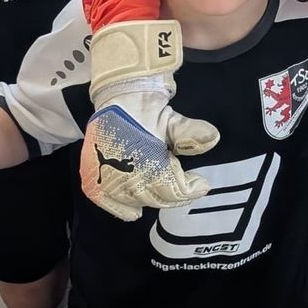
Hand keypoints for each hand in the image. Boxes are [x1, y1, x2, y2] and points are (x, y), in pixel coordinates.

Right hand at [78, 76, 220, 220]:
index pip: (173, 190)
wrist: (117, 97)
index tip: (202, 184)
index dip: (190, 189)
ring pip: (138, 201)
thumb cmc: (146, 111)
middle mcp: (123, 176)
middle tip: (187, 184)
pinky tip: (135, 210)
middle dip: (175, 193)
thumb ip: (190, 132)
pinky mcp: (93, 181)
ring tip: (164, 187)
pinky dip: (123, 209)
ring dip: (153, 197)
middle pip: (158, 198)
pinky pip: (110, 204)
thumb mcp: (171, 120)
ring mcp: (106, 180)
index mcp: (144, 161)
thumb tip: (213, 138)